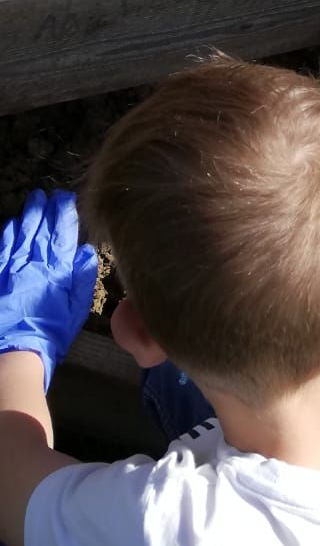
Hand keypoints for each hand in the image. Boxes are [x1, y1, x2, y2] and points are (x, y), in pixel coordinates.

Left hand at [0, 190, 96, 390]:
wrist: (14, 352)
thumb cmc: (50, 333)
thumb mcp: (75, 310)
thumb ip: (82, 279)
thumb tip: (86, 251)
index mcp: (57, 272)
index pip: (62, 235)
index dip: (64, 215)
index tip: (66, 198)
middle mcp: (34, 265)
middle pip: (40, 231)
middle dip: (46, 210)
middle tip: (49, 194)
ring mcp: (12, 270)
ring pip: (21, 236)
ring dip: (28, 217)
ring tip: (33, 201)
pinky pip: (2, 250)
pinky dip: (7, 235)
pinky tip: (11, 224)